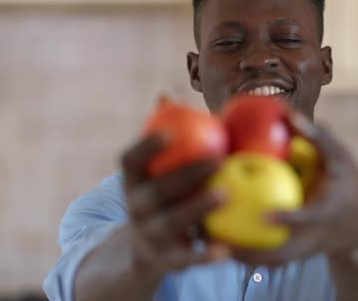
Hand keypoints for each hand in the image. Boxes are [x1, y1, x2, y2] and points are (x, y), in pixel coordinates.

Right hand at [121, 133, 230, 275]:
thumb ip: (162, 137)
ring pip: (171, 222)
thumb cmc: (161, 195)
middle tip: (219, 159)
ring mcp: (149, 234)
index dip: (146, 147)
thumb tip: (165, 97)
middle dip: (187, 174)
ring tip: (226, 195)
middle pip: (158, 190)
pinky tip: (227, 249)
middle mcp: (136, 207)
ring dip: (197, 208)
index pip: (130, 161)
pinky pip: (186, 258)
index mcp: (132, 182)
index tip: (169, 132)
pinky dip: (204, 256)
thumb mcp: (154, 171)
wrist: (143, 249)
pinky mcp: (166, 260)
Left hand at [230, 112, 357, 266]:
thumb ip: (318, 138)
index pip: (308, 219)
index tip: (264, 216)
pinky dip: (245, 256)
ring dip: (241, 259)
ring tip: (210, 244)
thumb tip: (289, 113)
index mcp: (328, 213)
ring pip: (270, 263)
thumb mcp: (342, 158)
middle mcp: (315, 238)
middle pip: (281, 255)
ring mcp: (305, 252)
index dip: (289, 219)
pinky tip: (221, 244)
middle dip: (250, 254)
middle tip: (218, 240)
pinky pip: (268, 260)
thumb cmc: (349, 183)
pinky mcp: (297, 256)